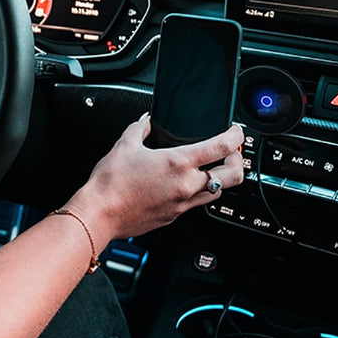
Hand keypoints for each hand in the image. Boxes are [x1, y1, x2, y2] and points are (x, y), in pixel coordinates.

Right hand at [65, 114, 244, 244]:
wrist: (99, 214)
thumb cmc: (110, 183)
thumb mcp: (124, 145)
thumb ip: (139, 129)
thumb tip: (145, 121)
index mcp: (178, 163)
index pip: (220, 148)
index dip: (234, 136)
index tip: (236, 131)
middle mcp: (186, 185)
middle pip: (232, 176)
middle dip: (238, 161)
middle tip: (232, 153)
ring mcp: (182, 204)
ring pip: (217, 193)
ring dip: (219, 179)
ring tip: (211, 169)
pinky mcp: (174, 216)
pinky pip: (196, 203)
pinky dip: (197, 192)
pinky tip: (184, 184)